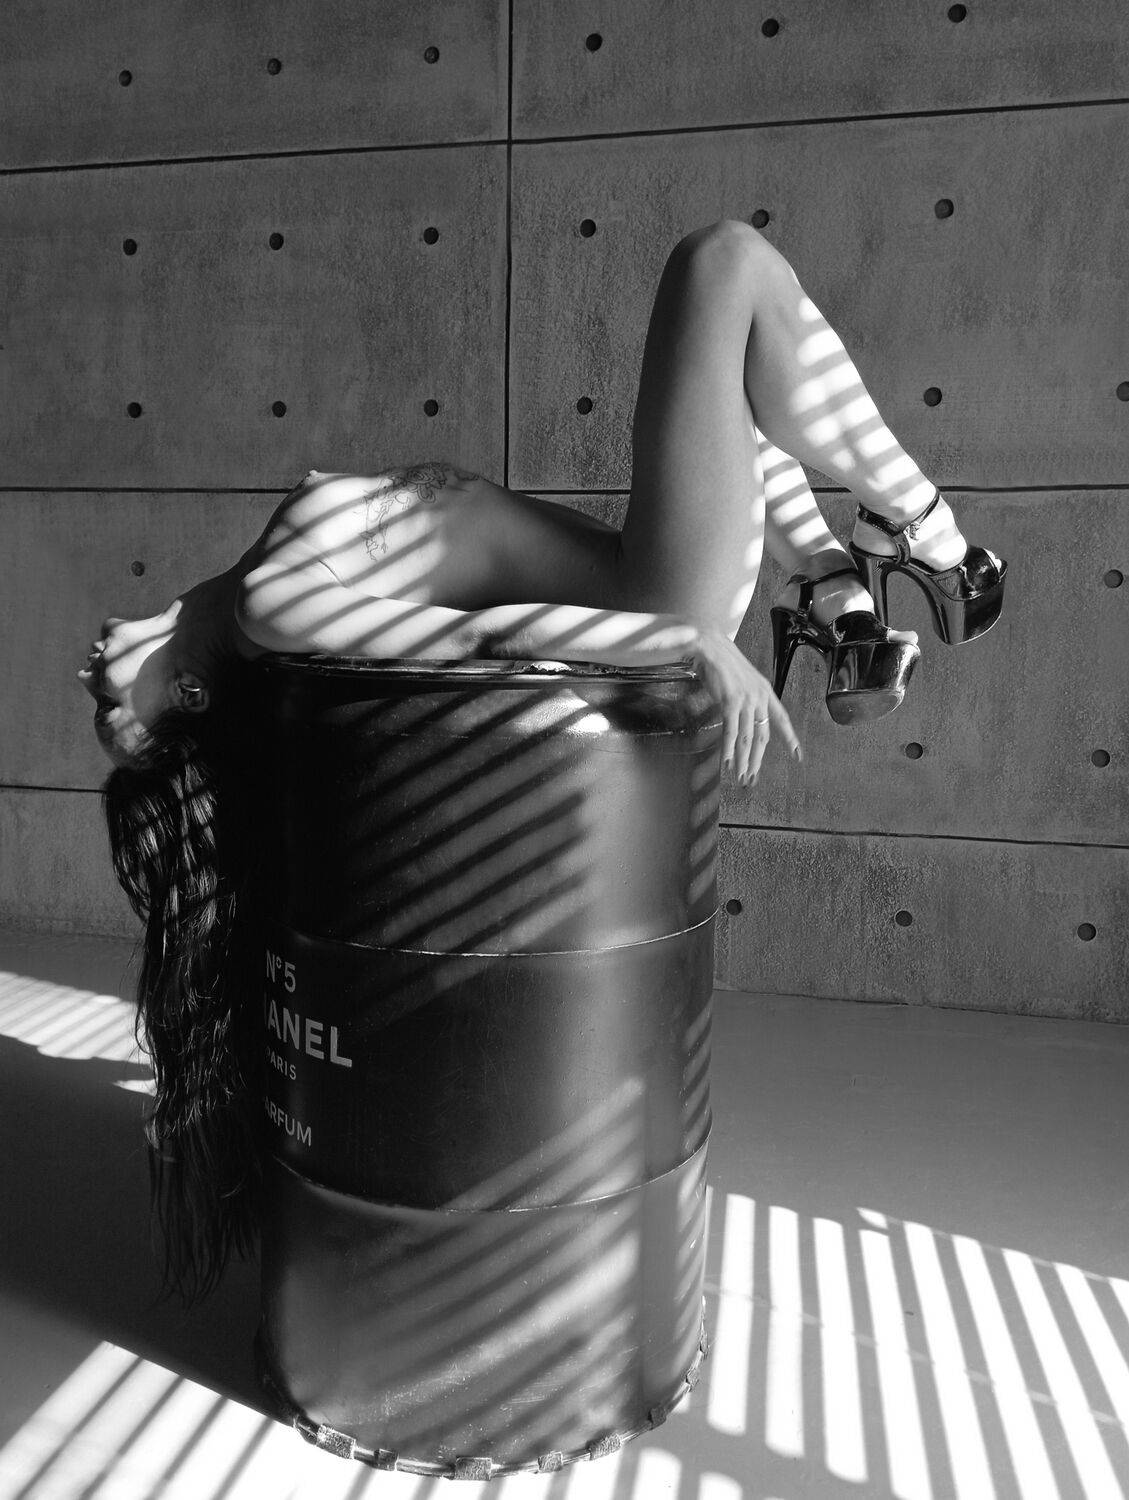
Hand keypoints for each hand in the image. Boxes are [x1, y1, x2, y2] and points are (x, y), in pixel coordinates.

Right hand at [688, 627, 800, 784]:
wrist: (709, 646)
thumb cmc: (722, 663)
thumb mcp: (742, 681)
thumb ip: (746, 698)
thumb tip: (741, 716)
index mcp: (765, 691)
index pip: (782, 718)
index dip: (790, 738)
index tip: (797, 756)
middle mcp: (760, 697)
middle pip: (763, 736)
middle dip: (757, 760)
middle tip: (752, 778)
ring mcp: (746, 700)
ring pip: (748, 738)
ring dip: (743, 761)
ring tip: (740, 776)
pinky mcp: (730, 702)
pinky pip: (731, 732)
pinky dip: (729, 750)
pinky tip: (727, 763)